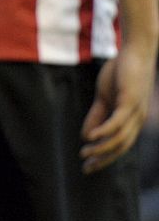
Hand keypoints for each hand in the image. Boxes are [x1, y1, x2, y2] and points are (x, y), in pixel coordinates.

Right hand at [80, 44, 156, 173]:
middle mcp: (137, 120)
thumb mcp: (105, 97)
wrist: (135, 52)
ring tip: (84, 152)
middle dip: (103, 159)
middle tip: (86, 168)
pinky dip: (103, 131)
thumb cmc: (121, 73)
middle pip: (121, 147)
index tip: (87, 165)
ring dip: (102, 148)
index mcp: (131, 120)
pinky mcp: (130, 102)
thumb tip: (86, 135)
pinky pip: (117, 122)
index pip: (119, 145)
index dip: (103, 157)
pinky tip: (89, 137)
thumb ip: (97, 115)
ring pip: (120, 138)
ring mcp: (135, 112)